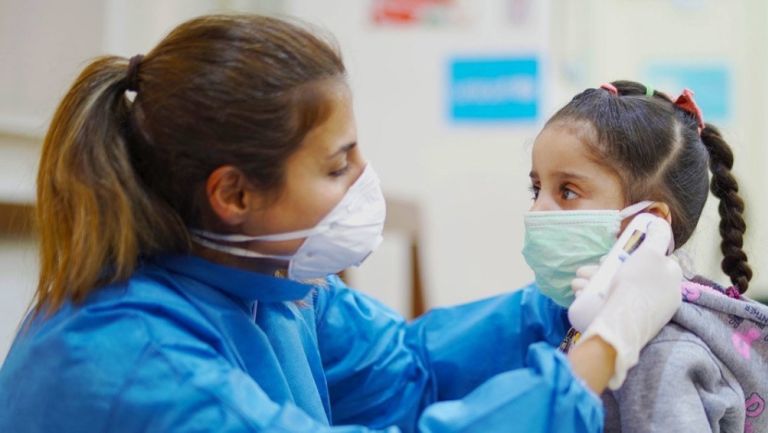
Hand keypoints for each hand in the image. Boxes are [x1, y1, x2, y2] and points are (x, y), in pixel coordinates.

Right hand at [577, 218, 681, 388]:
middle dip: (603, 270)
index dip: (628, 255)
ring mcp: (647, 314)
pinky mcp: (630, 327)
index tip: (610, 257)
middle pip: (630, 277)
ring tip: (576, 283)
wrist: (623, 324)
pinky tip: (580, 295)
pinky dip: (596, 299)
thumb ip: (658, 236)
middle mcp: (663, 298)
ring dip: (594, 283)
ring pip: (618, 291)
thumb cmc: (637, 284)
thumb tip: (660, 222)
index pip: (651, 262)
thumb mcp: (650, 253)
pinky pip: (613, 306)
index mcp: (671, 281)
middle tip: (585, 271)